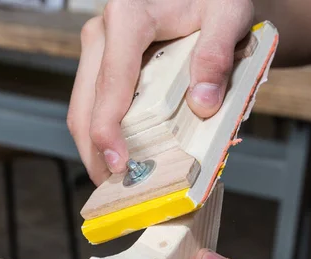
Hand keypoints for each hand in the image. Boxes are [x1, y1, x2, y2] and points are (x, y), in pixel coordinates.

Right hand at [66, 0, 254, 184]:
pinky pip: (91, 103)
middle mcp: (102, 32)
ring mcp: (97, 48)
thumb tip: (203, 104)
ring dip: (93, 148)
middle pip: (85, 104)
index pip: (112, 83)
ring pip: (82, 108)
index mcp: (128, 18)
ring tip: (114, 180)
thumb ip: (217, 54)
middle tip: (115, 188)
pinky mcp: (100, 61)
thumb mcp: (228, 14)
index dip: (109, 129)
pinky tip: (117, 153)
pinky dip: (101, 133)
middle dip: (95, 152)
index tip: (119, 164)